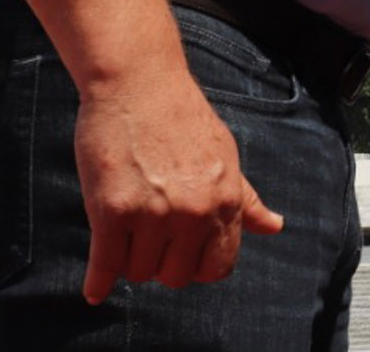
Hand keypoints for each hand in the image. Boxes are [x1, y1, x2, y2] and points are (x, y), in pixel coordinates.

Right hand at [74, 68, 283, 303]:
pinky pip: (106, 265)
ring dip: (130, 260)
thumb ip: (244, 198)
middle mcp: (193, 212)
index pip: (218, 267)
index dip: (197, 264)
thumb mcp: (224, 155)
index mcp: (225, 199)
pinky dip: (98, 281)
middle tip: (149, 238)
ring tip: (126, 232)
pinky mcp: (112, 211)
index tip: (182, 253)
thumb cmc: (180, 115)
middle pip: (175, 276)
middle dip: (161, 263)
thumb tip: (274, 227)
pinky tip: (95, 288)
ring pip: (139, 272)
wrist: (138, 81)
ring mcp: (153, 213)